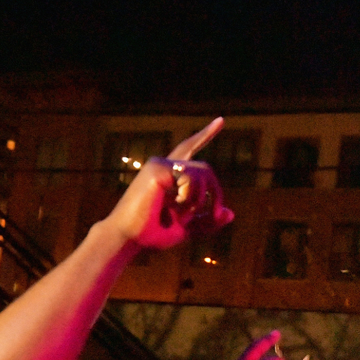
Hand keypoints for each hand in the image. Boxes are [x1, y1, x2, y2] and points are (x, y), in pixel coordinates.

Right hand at [104, 118, 233, 249]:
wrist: (128, 239)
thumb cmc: (152, 234)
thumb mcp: (187, 229)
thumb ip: (208, 221)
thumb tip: (231, 214)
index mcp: (169, 175)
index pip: (189, 149)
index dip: (204, 136)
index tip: (221, 121)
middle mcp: (163, 166)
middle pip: (205, 169)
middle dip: (216, 193)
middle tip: (214, 214)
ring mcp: (159, 165)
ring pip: (201, 174)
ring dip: (200, 200)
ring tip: (181, 213)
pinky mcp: (157, 169)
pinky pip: (190, 179)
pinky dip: (189, 197)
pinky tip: (173, 205)